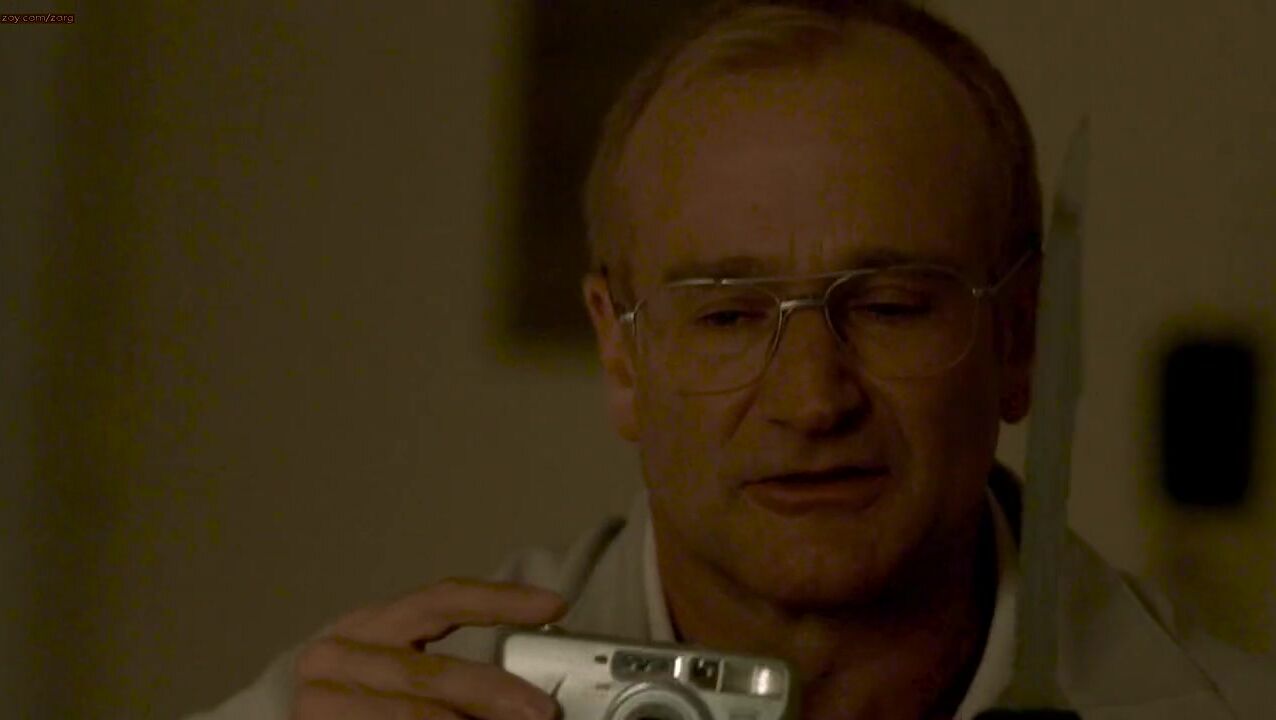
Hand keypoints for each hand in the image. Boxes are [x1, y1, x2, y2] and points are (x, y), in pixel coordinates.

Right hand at [291, 578, 566, 718]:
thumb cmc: (360, 705)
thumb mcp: (398, 673)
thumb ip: (450, 676)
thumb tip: (526, 693)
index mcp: (369, 624)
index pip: (441, 599)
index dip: (499, 600)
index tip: (554, 605)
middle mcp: (337, 653)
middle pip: (433, 670)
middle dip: (493, 692)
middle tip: (543, 712)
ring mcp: (319, 698)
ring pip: (413, 714)